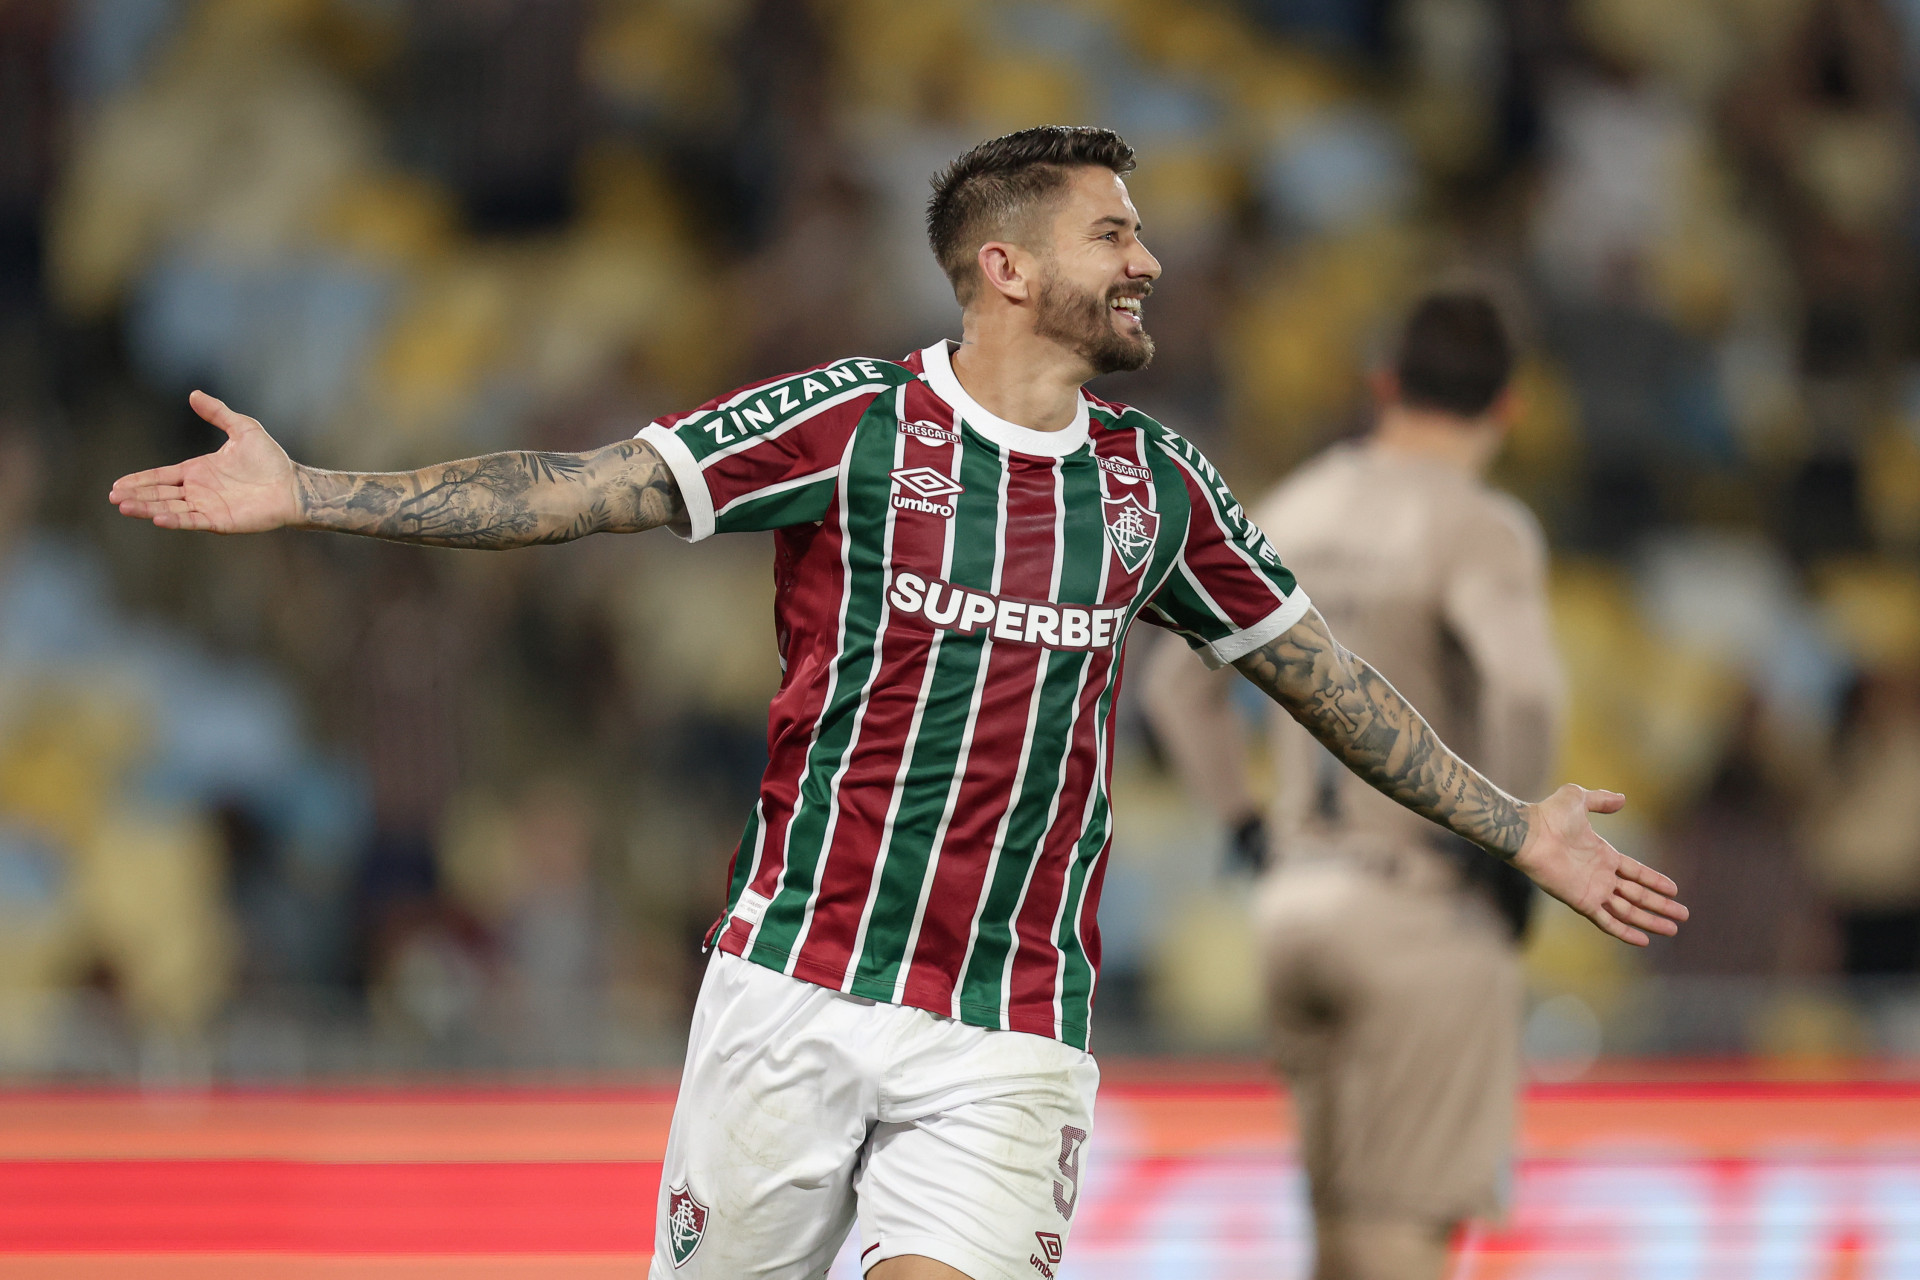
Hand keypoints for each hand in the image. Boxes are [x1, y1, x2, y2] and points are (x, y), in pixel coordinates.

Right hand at [109, 391, 299, 533]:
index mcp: (198, 471)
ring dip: (147, 508)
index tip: (117, 485)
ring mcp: (207, 507)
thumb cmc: (271, 460)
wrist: (293, 485)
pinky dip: (174, 520)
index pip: (161, 477)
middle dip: (136, 496)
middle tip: (114, 497)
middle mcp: (198, 491)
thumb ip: (218, 413)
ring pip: (170, 508)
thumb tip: (194, 393)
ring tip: (124, 507)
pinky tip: (156, 518)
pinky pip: (192, 520)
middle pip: (159, 494)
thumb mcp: (242, 428)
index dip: (140, 480)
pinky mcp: (220, 521)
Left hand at [1511, 783, 1687, 945]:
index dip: (1654, 881)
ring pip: (1628, 911)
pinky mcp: (1582, 902)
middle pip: (1637, 895)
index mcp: (1603, 855)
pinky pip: (1607, 921)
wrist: (1528, 833)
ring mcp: (1592, 890)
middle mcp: (1600, 876)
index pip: (1635, 873)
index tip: (1674, 889)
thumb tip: (1622, 798)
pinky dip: (1625, 932)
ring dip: (1650, 920)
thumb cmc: (1549, 814)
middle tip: (1683, 915)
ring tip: (1673, 929)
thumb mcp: (1578, 798)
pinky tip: (1643, 941)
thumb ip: (1601, 800)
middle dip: (1660, 905)